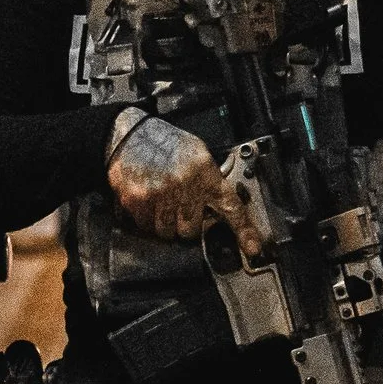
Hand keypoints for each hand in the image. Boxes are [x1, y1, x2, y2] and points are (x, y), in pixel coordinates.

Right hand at [105, 109, 263, 254]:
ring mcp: (160, 195)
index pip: (230, 207)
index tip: (253, 248)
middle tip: (180, 208)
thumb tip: (219, 209)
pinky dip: (147, 218)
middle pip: (193, 230)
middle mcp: (184, 185)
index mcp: (205, 173)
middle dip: (187, 223)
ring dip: (166, 223)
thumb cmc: (165, 144)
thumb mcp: (197, 154)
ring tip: (162, 202)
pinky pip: (146, 226)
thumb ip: (210, 181)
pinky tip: (147, 200)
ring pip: (168, 232)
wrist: (130, 134)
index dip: (244, 231)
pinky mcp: (138, 201)